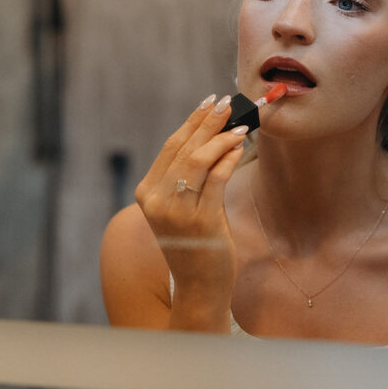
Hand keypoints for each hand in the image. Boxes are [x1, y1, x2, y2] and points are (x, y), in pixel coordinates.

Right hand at [134, 94, 247, 327]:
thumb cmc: (195, 242)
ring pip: (198, 161)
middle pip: (184, 149)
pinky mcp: (201, 222)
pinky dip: (228, 159)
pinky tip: (240, 148)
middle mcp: (156, 201)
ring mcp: (176, 213)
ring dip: (221, 138)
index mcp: (147, 193)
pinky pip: (216, 180)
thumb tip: (212, 134)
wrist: (199, 286)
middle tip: (227, 103)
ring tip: (240, 124)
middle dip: (208, 123)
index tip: (209, 103)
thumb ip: (188, 176)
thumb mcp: (181, 207)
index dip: (192, 122)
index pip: (171, 147)